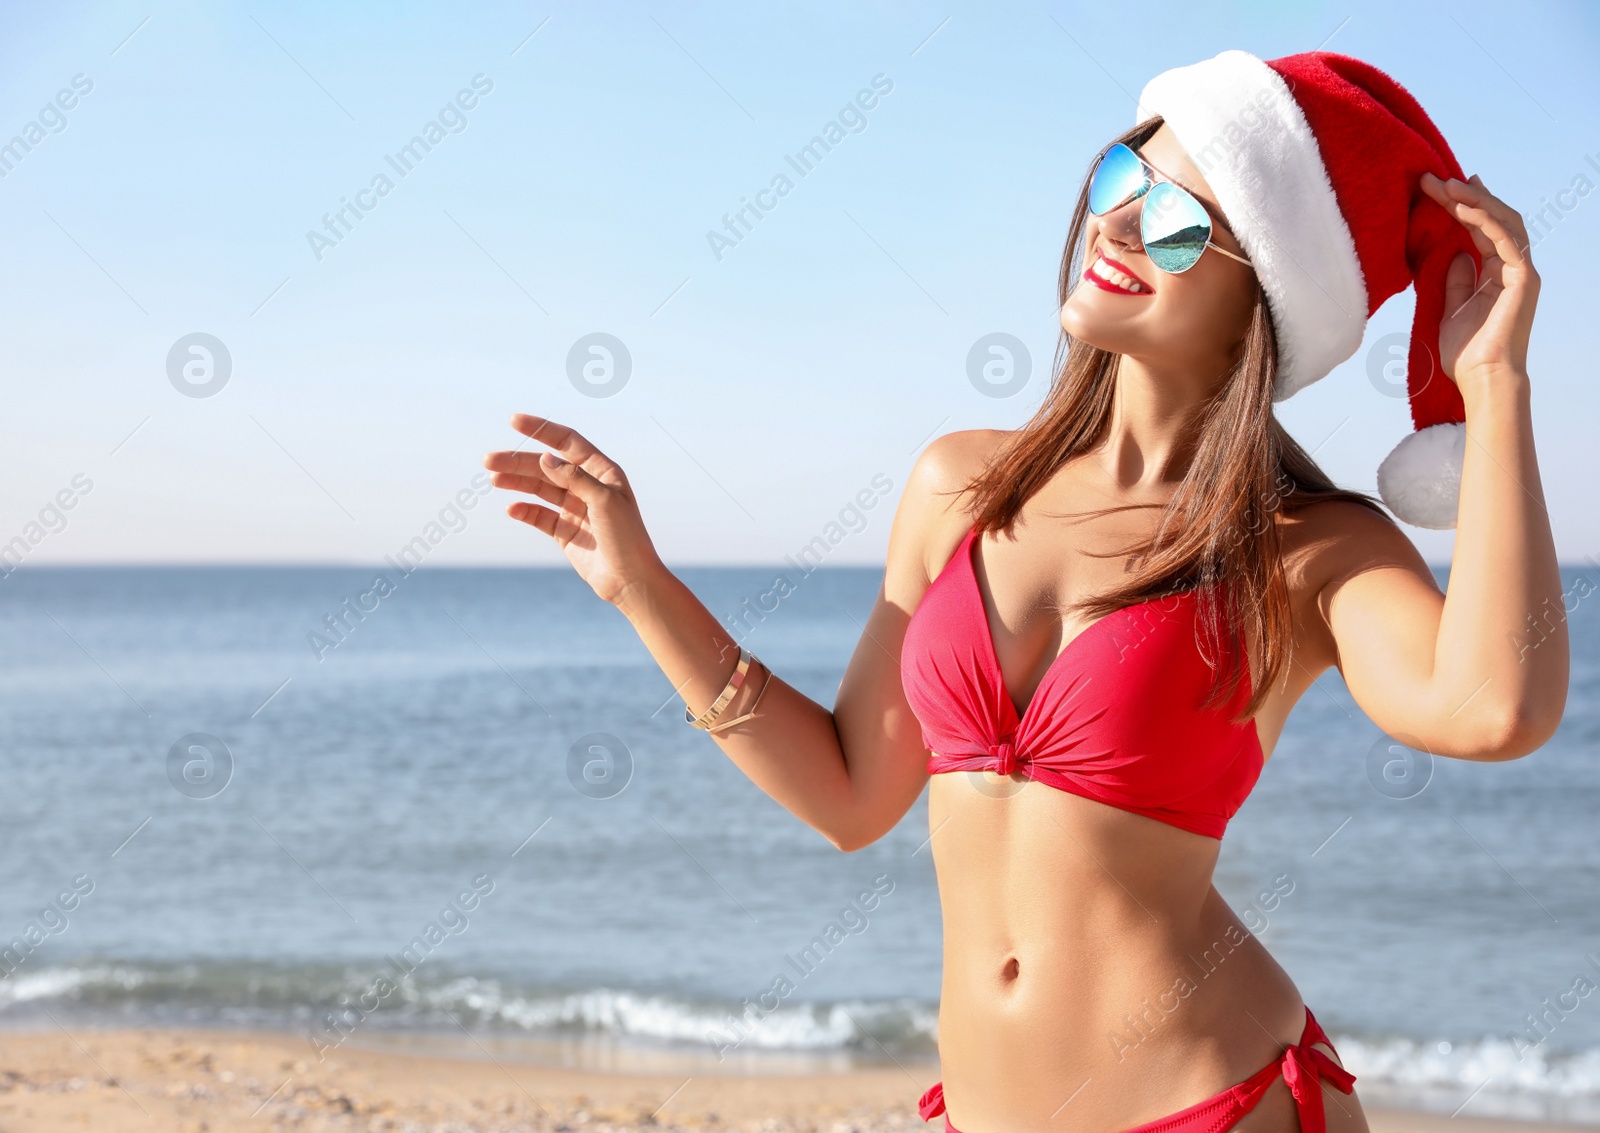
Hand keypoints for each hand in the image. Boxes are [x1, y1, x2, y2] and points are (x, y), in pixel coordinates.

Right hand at [484, 414, 666, 607]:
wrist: (630, 581)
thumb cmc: (626, 538)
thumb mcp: (604, 502)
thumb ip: (574, 478)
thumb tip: (545, 458)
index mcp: (602, 472)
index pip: (568, 442)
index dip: (542, 429)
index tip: (514, 421)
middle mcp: (587, 486)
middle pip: (546, 466)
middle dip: (518, 461)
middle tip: (489, 461)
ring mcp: (575, 509)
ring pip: (539, 489)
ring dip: (516, 482)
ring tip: (493, 479)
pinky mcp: (565, 532)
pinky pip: (540, 516)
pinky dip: (525, 511)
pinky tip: (512, 509)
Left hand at [1420, 171, 1539, 401]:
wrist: (1481, 379)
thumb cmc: (1466, 352)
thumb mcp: (1451, 309)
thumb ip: (1456, 281)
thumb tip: (1455, 255)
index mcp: (1495, 272)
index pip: (1478, 229)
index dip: (1459, 206)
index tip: (1435, 188)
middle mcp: (1511, 266)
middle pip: (1491, 219)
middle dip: (1463, 196)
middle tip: (1434, 178)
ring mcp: (1521, 270)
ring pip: (1502, 221)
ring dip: (1474, 200)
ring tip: (1446, 185)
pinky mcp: (1524, 278)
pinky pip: (1505, 240)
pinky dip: (1484, 221)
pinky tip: (1461, 207)